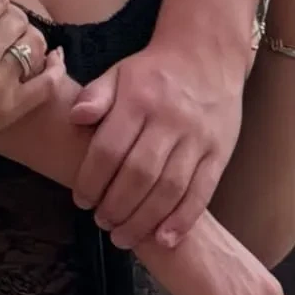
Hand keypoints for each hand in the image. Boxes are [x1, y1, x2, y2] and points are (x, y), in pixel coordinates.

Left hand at [70, 42, 241, 250]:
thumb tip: (74, 117)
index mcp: (138, 100)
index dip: (92, 179)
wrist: (206, 56)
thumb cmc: (152, 72)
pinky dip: (182, 220)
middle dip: (116, 206)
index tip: (80, 200)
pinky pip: (202, 193)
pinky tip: (164, 238)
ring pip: (170, 188)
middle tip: (101, 223)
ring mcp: (197, 139)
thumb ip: (95, 96)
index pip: (110, 148)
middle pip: (140, 174)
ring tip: (123, 236)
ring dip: (145, 219)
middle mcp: (169, 121)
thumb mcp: (118, 73)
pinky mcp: (219, 154)